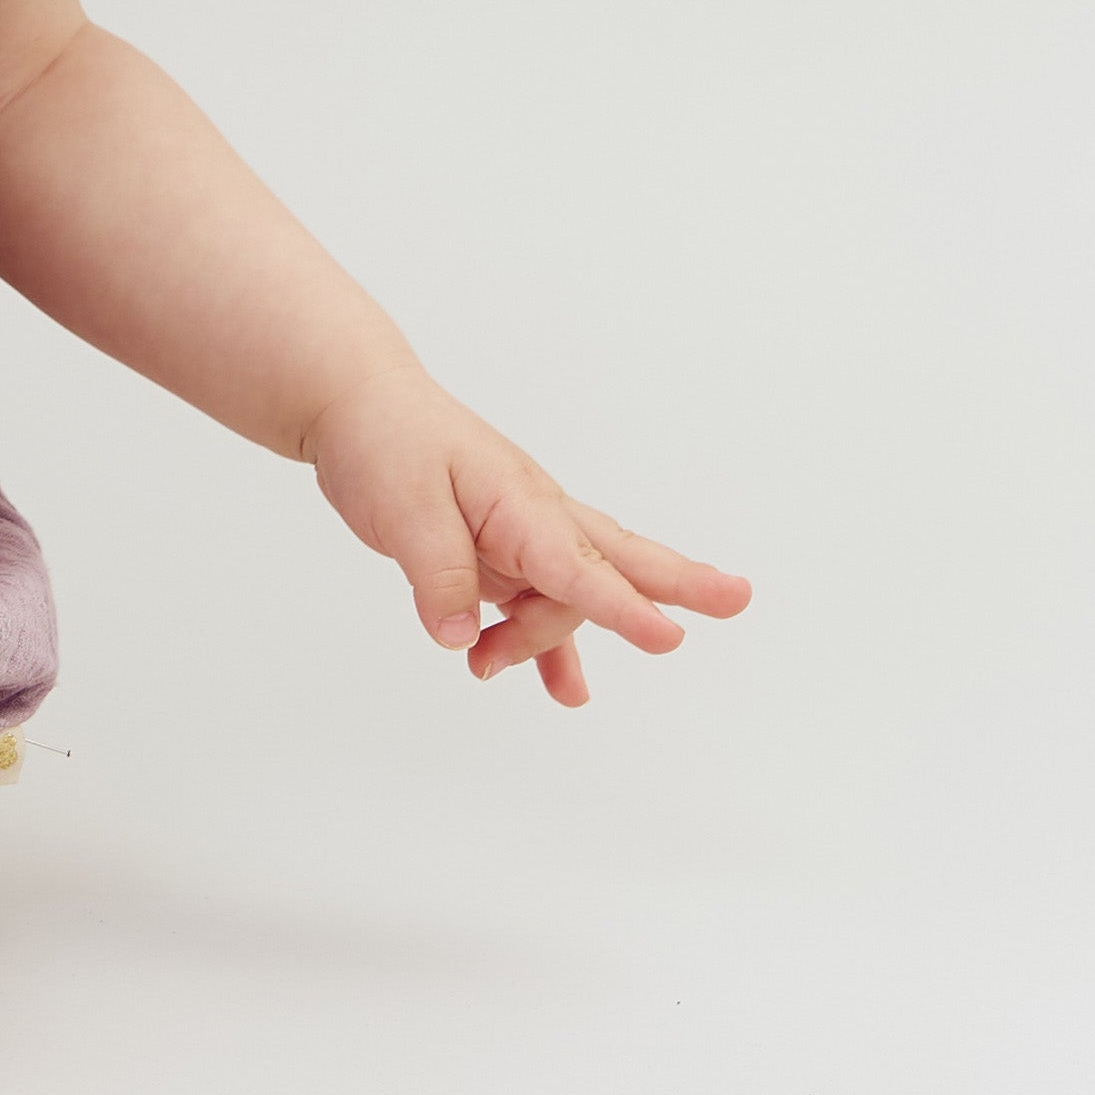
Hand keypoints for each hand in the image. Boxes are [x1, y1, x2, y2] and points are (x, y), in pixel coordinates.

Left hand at [303, 356, 750, 709]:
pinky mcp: (497, 553)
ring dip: (545, 644)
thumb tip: (462, 639)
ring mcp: (520, 537)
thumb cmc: (386, 440)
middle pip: (616, 561)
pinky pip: (537, 606)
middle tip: (738, 599)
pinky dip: (545, 650)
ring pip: (565, 601)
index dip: (624, 607)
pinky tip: (561, 690)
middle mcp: (533, 518)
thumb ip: (437, 574)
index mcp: (519, 501)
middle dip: (678, 585)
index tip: (670, 638)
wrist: (356, 404)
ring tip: (519, 678)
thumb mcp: (402, 508)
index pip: (579, 565)